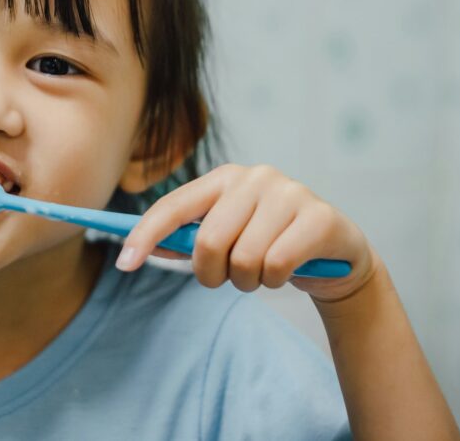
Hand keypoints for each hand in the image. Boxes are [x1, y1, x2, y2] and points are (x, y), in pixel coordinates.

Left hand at [116, 163, 377, 300]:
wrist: (335, 252)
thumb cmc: (268, 243)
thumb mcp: (226, 237)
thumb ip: (185, 240)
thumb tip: (136, 251)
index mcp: (223, 178)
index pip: (173, 206)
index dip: (145, 235)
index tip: (124, 263)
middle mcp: (254, 177)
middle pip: (207, 242)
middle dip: (212, 274)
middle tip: (229, 278)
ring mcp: (289, 193)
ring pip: (243, 259)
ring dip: (248, 281)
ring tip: (263, 272)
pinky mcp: (319, 217)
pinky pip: (276, 266)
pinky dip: (276, 280)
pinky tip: (289, 270)